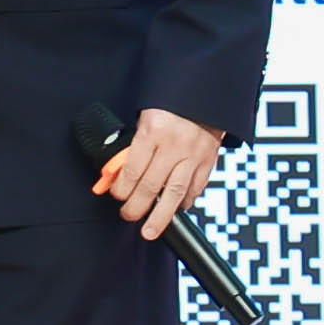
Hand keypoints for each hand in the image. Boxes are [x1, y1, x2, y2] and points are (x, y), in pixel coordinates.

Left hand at [90, 108, 224, 243]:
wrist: (204, 93)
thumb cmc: (169, 106)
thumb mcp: (144, 119)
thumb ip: (132, 147)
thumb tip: (115, 174)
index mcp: (152, 132)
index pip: (132, 170)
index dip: (121, 189)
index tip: (117, 196)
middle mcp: (173, 146)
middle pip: (151, 186)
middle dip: (136, 207)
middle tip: (128, 216)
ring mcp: (193, 155)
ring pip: (175, 193)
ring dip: (160, 217)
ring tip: (150, 231)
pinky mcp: (208, 160)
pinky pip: (196, 187)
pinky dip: (185, 202)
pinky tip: (176, 209)